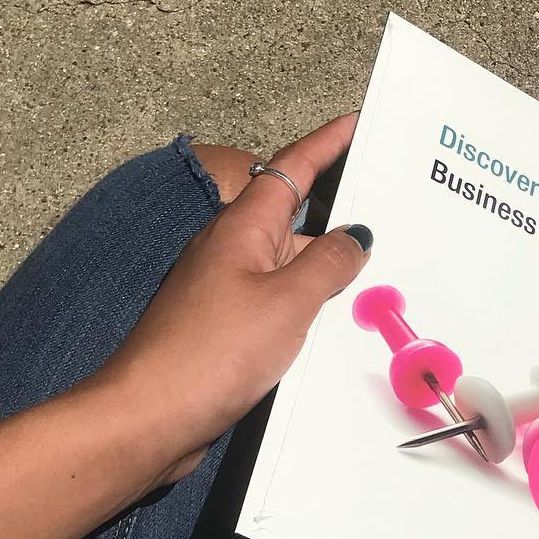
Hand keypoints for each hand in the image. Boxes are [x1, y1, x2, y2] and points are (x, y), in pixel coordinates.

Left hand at [95, 116, 371, 485]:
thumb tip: (354, 237)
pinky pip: (277, 306)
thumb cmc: (211, 353)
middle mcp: (230, 252)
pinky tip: (332, 329)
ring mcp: (224, 292)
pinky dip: (307, 308)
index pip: (292, 170)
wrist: (150, 416)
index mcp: (243, 229)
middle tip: (388, 216)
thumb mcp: (288, 302)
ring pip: (287, 268)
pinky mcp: (223, 330)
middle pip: (293, 221)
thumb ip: (328, 265)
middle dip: (338, 219)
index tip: (356, 122)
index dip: (327, 144)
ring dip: (326, 272)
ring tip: (375, 280)